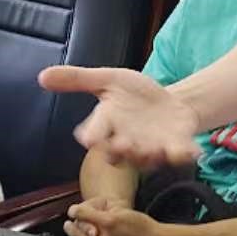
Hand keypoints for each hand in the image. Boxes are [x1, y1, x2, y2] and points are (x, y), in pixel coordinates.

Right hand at [38, 65, 201, 166]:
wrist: (169, 102)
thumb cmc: (134, 95)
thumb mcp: (107, 80)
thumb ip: (77, 79)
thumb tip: (42, 76)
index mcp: (108, 125)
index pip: (95, 135)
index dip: (92, 137)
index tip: (89, 137)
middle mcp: (127, 142)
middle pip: (121, 153)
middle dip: (123, 150)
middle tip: (125, 144)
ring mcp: (153, 148)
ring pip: (149, 159)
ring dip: (152, 156)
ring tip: (157, 149)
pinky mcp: (176, 147)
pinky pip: (180, 156)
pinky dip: (186, 155)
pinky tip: (195, 150)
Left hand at [64, 197, 167, 235]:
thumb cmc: (140, 225)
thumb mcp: (122, 211)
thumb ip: (102, 211)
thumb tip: (82, 211)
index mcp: (108, 222)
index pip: (81, 213)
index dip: (75, 210)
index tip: (73, 211)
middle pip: (76, 229)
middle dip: (71, 225)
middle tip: (68, 223)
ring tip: (73, 232)